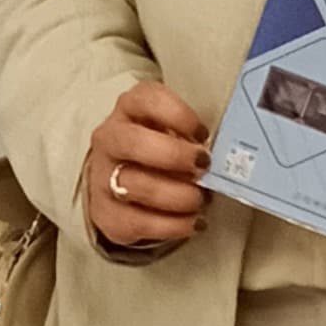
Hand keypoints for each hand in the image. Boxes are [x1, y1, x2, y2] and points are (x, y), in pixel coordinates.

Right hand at [83, 81, 211, 249]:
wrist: (118, 182)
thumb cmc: (157, 152)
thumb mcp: (171, 131)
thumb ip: (191, 136)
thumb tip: (223, 156)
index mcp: (129, 109)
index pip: (147, 99)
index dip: (178, 115)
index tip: (203, 134)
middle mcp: (110, 139)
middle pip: (134, 142)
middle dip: (174, 156)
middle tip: (202, 167)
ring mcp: (102, 176)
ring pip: (136, 186)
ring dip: (178, 196)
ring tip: (200, 200)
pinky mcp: (106, 213)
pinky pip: (138, 222)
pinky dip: (173, 225)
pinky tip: (192, 222)